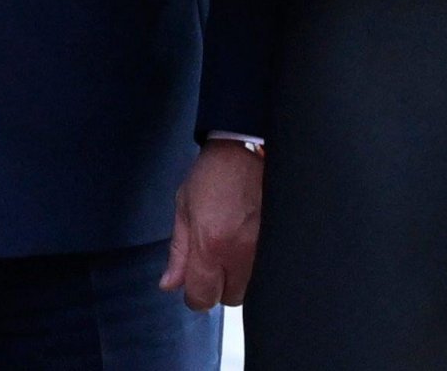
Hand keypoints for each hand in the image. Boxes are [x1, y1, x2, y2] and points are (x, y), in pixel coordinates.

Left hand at [160, 140, 262, 310]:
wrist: (244, 148)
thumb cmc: (211, 174)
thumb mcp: (184, 208)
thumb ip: (178, 251)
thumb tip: (170, 285)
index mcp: (211, 244)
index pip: (202, 297)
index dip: (194, 294)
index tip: (192, 280)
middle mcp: (239, 252)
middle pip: (229, 298)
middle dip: (218, 287)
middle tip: (212, 262)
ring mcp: (262, 248)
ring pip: (250, 287)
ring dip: (237, 278)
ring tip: (229, 251)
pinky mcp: (276, 240)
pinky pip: (264, 269)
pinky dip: (253, 266)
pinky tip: (244, 245)